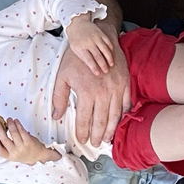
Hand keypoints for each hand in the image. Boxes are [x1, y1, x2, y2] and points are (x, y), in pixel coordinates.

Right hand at [0, 112, 57, 165]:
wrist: (37, 155)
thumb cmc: (23, 153)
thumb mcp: (13, 155)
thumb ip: (5, 147)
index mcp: (9, 156)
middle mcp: (15, 152)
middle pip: (5, 140)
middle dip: (0, 130)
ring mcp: (22, 147)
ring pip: (13, 133)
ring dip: (10, 124)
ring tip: (8, 119)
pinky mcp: (28, 141)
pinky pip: (21, 131)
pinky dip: (18, 124)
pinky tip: (16, 121)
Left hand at [50, 25, 131, 148]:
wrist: (98, 38)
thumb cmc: (77, 58)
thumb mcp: (62, 75)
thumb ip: (59, 97)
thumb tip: (57, 116)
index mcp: (87, 92)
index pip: (85, 119)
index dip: (83, 132)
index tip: (82, 140)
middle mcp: (103, 93)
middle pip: (101, 121)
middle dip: (97, 136)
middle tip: (95, 144)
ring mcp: (116, 88)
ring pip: (115, 115)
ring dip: (111, 130)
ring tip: (106, 139)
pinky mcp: (125, 83)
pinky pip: (126, 103)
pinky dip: (123, 115)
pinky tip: (119, 122)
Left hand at [66, 12, 117, 76]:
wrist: (77, 23)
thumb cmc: (75, 38)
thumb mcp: (75, 49)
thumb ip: (82, 57)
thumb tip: (90, 66)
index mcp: (81, 47)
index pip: (88, 59)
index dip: (94, 67)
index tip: (98, 73)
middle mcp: (89, 42)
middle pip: (98, 55)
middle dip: (103, 64)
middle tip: (106, 71)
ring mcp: (96, 37)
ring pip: (105, 49)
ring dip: (109, 58)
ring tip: (111, 64)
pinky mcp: (101, 33)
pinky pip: (108, 42)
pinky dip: (111, 49)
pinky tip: (112, 54)